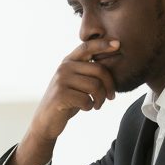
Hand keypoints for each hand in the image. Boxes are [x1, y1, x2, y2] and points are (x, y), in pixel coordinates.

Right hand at [7, 38, 119, 164]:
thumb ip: (88, 71)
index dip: (103, 44)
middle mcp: (64, 67)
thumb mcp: (76, 82)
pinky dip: (90, 106)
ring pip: (95, 86)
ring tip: (97, 104)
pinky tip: (86, 108)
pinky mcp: (60, 95)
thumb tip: (114, 61)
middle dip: (109, 86)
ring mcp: (61, 80)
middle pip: (99, 70)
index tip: (118, 44)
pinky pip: (87, 99)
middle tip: (111, 97)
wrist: (46, 120)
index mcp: (68, 61)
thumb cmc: (67, 100)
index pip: (87, 47)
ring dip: (100, 99)